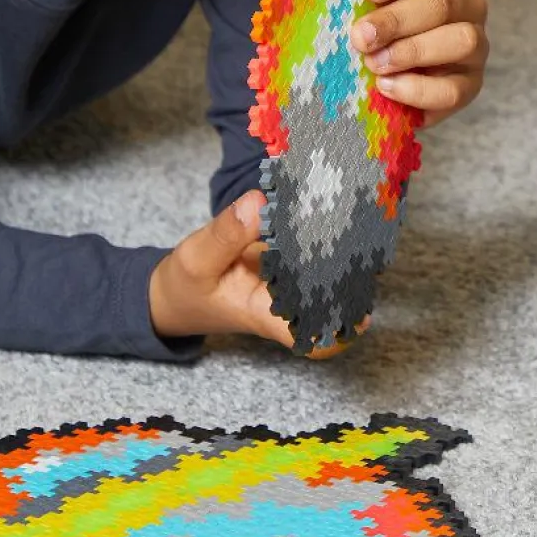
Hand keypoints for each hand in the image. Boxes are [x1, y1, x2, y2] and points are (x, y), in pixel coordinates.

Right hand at [149, 190, 370, 359]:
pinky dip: (317, 226)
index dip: (343, 327)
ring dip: (339, 243)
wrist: (174, 292)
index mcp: (266, 315)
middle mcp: (286, 301)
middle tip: (361, 232)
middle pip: (334, 297)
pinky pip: (309, 247)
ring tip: (351, 210)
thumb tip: (257, 201)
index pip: (314, 337)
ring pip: (326, 267)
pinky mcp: (284, 259)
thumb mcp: (197, 259)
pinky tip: (324, 198)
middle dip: (353, 269)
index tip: (362, 307)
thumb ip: (226, 235)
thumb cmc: (185, 287)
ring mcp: (288, 280)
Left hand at [350, 0, 488, 127]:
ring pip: (461, 41)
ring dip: (412, 52)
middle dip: (396, 21)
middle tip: (360, 37)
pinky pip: (455, 89)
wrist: (390, 73)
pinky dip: (419, 90)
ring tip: (374, 64)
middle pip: (441, 4)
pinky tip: (387, 86)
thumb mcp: (363, 4)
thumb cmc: (373, 27)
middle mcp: (465, 3)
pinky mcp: (471, 83)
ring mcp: (475, 43)